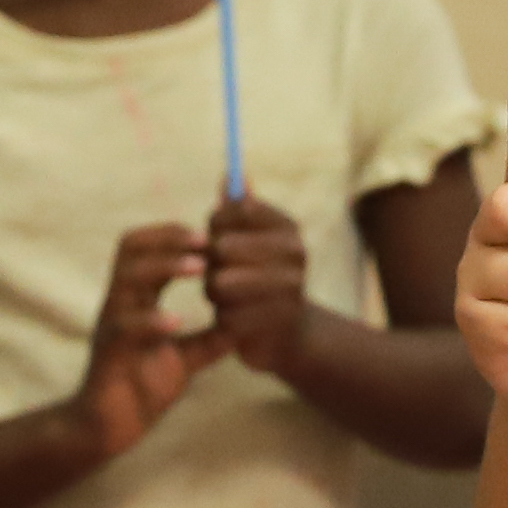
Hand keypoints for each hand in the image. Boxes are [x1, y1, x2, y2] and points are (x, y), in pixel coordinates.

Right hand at [73, 221, 225, 464]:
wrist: (108, 428)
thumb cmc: (142, 388)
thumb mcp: (185, 358)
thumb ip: (210, 339)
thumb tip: (245, 323)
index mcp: (136, 300)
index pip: (147, 248)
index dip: (175, 235)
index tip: (211, 236)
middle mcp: (120, 304)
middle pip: (131, 249)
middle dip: (169, 239)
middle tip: (205, 241)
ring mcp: (111, 325)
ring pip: (126, 279)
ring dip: (163, 267)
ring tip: (198, 268)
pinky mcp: (108, 352)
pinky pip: (125, 328)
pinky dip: (151, 321)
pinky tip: (176, 321)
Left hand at [201, 192, 311, 382]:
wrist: (288, 334)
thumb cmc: (258, 276)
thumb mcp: (253, 240)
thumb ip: (239, 208)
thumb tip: (232, 173)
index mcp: (288, 227)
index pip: (236, 209)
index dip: (217, 224)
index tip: (221, 236)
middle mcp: (295, 253)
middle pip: (223, 246)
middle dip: (212, 261)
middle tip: (219, 270)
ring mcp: (290, 289)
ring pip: (220, 282)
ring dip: (214, 291)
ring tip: (224, 294)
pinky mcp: (275, 323)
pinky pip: (225, 315)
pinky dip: (222, 319)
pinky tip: (234, 319)